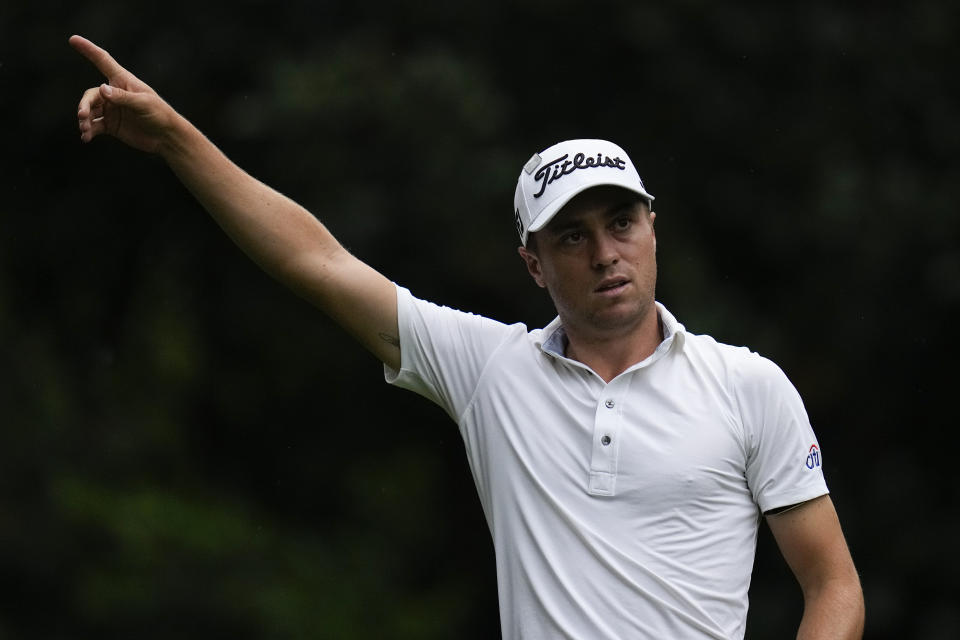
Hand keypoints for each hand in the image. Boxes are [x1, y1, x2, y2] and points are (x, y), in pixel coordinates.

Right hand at [70, 35, 176, 153]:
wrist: (166, 137)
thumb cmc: (160, 114)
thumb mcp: (143, 104)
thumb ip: (123, 97)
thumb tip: (102, 89)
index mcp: (123, 81)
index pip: (103, 61)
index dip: (88, 50)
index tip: (73, 39)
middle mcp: (114, 93)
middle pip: (91, 95)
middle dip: (84, 104)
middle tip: (82, 116)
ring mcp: (111, 109)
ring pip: (90, 111)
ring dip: (84, 120)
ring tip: (85, 130)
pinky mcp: (111, 125)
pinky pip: (94, 126)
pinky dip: (88, 131)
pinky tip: (86, 138)